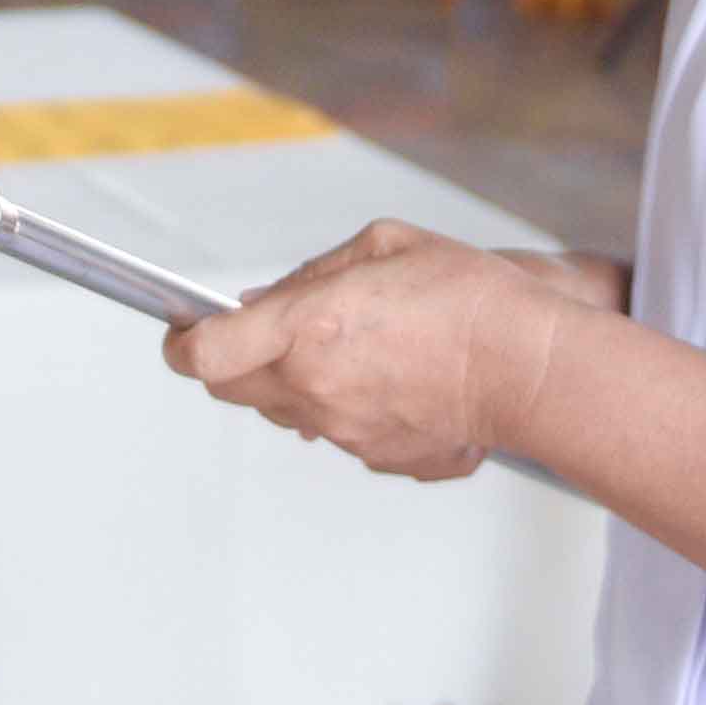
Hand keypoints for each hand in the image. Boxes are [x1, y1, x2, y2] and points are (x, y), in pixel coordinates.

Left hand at [170, 223, 580, 484]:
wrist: (528, 366)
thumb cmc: (465, 296)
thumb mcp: (379, 247)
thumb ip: (309, 277)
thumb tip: (261, 303)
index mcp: (307, 329)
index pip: (207, 354)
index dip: (179, 344)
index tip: (177, 333)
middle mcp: (315, 389)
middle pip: (233, 390)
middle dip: (229, 361)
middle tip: (251, 334)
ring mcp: (344, 432)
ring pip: (287, 410)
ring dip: (293, 381)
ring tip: (345, 345)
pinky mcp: (377, 457)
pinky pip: (338, 430)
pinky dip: (345, 404)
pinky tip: (387, 376)